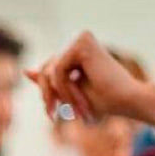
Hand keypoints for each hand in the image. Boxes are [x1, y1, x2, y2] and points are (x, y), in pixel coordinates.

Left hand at [29, 31, 154, 127]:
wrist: (129, 100)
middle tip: (54, 116)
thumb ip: (49, 81)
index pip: (48, 69)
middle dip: (48, 94)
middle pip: (45, 68)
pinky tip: (78, 99)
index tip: (51, 113)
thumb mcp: (68, 92)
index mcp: (77, 51)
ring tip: (75, 109)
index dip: (46, 92)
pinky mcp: (82, 43)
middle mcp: (79, 40)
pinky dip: (64, 90)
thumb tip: (26, 70)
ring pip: (49, 71)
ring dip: (60, 95)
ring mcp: (81, 39)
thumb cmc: (104, 100)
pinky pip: (57, 70)